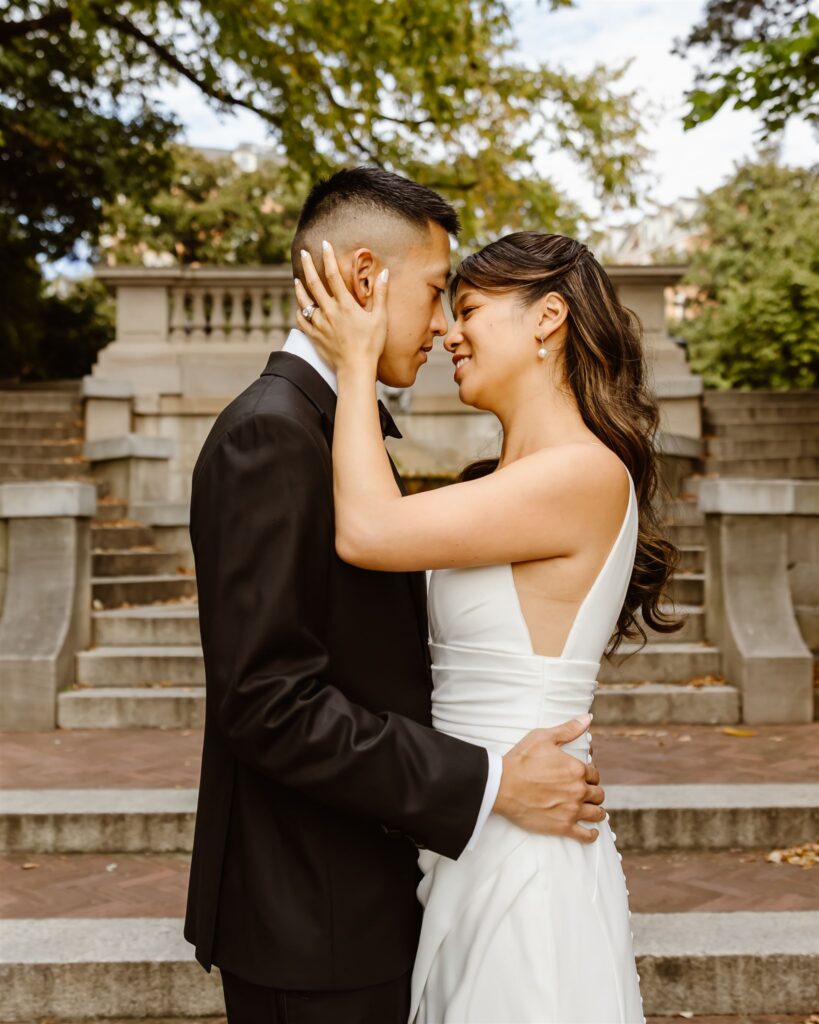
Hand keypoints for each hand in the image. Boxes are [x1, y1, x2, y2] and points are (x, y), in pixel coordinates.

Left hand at [294, 241, 388, 372]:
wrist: (355, 369)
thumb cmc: (371, 345)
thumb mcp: (380, 318)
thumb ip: (381, 294)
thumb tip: (385, 273)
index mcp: (345, 305)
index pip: (334, 275)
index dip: (328, 258)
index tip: (324, 244)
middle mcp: (329, 311)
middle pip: (314, 283)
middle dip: (308, 265)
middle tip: (303, 253)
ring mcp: (319, 324)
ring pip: (304, 301)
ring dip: (299, 288)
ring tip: (296, 279)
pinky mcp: (314, 337)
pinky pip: (302, 321)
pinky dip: (300, 312)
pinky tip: (300, 308)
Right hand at [493, 716, 605, 843]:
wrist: (502, 785)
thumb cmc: (521, 760)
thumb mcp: (543, 737)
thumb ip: (568, 729)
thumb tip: (588, 718)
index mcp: (576, 769)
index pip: (594, 774)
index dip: (590, 775)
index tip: (585, 777)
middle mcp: (578, 790)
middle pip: (598, 794)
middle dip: (594, 792)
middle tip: (588, 793)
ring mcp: (571, 810)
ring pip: (596, 813)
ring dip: (597, 811)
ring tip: (595, 811)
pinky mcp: (562, 827)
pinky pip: (585, 835)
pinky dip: (591, 834)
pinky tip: (592, 832)